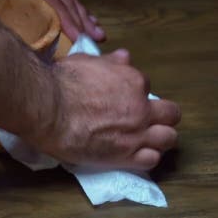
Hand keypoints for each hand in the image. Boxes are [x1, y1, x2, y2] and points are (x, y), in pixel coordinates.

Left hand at [0, 0, 104, 41]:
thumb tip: (1, 33)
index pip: (52, 1)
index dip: (65, 19)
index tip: (77, 37)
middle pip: (65, 0)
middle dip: (82, 20)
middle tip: (94, 39)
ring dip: (83, 16)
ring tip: (97, 32)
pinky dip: (74, 10)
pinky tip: (85, 20)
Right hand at [31, 50, 180, 170]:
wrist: (47, 108)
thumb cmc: (61, 82)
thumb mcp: (85, 62)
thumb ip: (108, 62)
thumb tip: (123, 57)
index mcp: (133, 82)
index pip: (146, 87)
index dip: (135, 94)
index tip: (122, 99)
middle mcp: (140, 108)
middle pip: (170, 114)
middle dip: (161, 116)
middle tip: (143, 120)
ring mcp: (135, 134)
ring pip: (168, 138)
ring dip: (159, 138)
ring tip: (143, 141)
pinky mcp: (124, 156)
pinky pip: (151, 160)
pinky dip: (145, 158)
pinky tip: (133, 155)